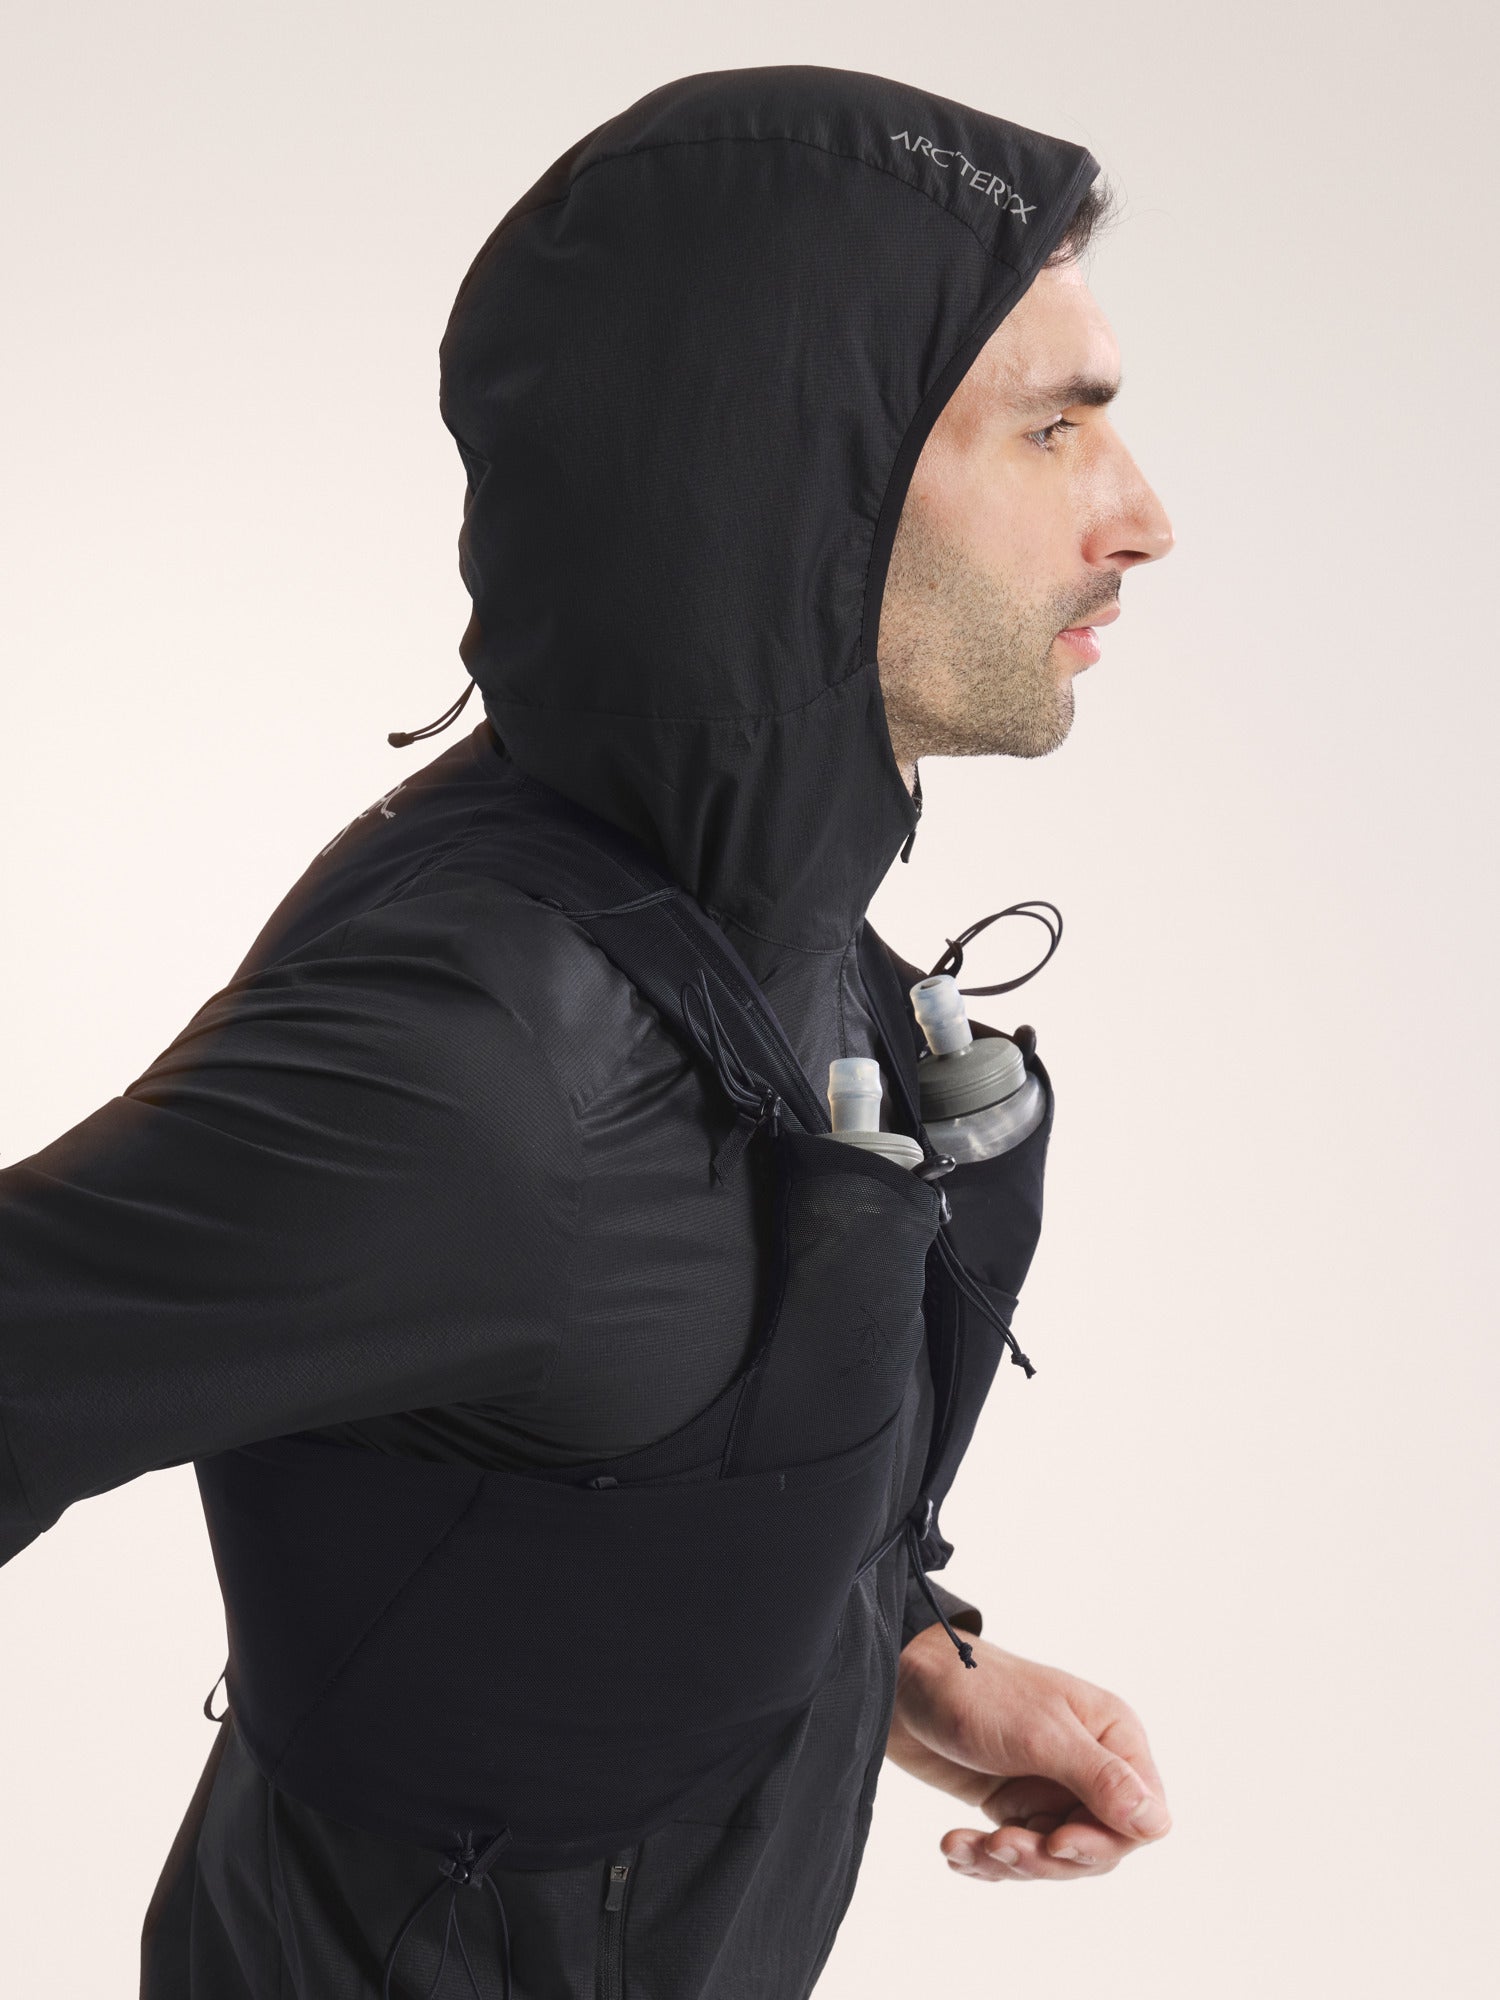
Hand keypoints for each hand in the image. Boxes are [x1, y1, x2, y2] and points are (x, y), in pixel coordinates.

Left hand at [886, 1624, 1170, 1881]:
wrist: (902, 1679)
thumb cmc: (977, 1691)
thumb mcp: (1041, 1734)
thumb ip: (1100, 1778)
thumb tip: (1158, 1825)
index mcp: (1112, 1737)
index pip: (1141, 1818)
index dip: (1103, 1843)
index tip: (1057, 1843)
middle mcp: (1088, 1765)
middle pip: (1096, 1848)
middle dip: (1046, 1858)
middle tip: (1001, 1844)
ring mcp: (1050, 1786)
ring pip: (1053, 1858)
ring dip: (1009, 1861)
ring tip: (966, 1845)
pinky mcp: (1012, 1802)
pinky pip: (1015, 1853)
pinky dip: (984, 1858)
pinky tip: (955, 1847)